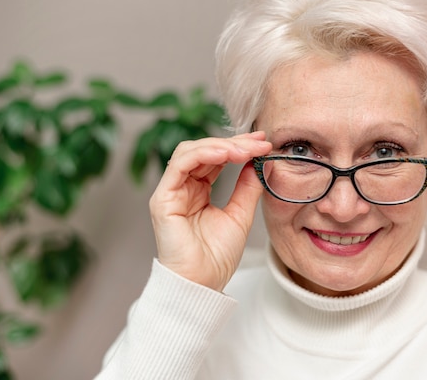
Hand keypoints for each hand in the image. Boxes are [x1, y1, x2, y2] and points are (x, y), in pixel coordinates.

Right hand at [149, 131, 271, 290]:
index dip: (238, 147)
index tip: (263, 143)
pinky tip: (225, 153)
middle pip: (204, 150)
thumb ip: (248, 188)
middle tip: (259, 142)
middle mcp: (182, 187)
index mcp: (198, 190)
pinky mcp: (163, 199)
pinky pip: (179, 165)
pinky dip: (202, 154)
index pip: (215, 158)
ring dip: (220, 145)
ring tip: (245, 149)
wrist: (203, 283)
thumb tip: (260, 162)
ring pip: (190, 151)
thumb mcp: (240, 215)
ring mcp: (171, 191)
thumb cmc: (216, 257)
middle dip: (233, 143)